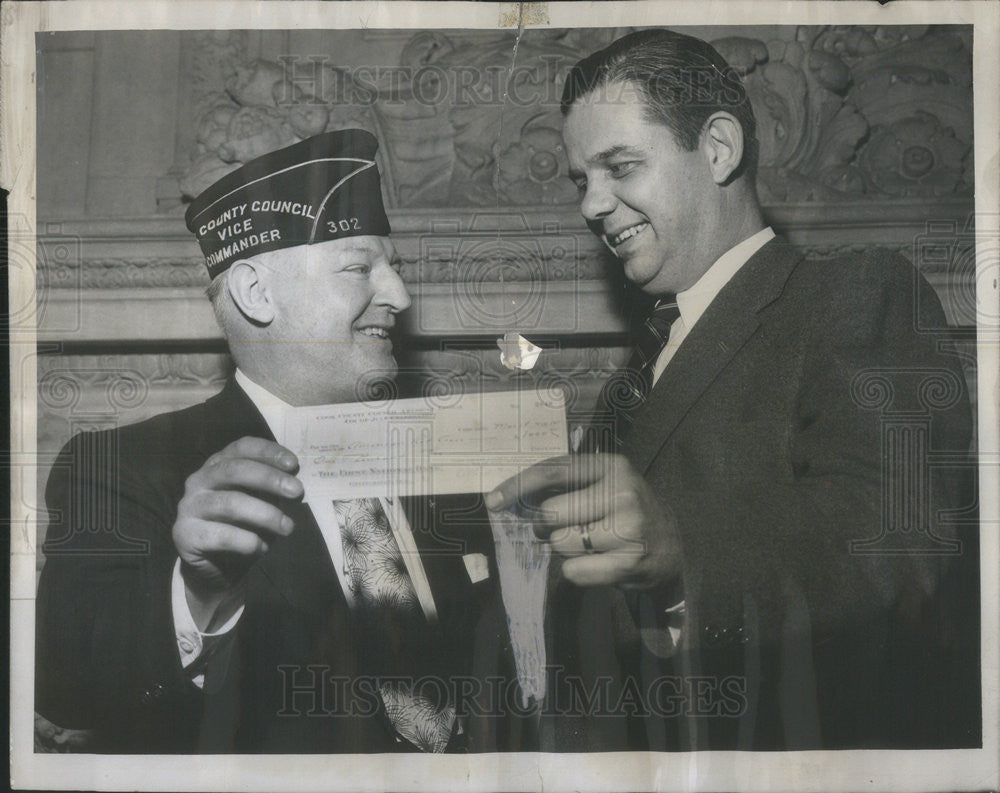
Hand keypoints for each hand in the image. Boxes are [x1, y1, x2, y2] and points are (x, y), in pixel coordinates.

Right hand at [172, 437, 303, 629]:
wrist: (215, 569)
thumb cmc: (243, 528)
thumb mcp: (260, 503)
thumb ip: (271, 490)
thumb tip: (295, 484)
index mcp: (217, 466)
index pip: (241, 448)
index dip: (268, 452)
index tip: (294, 464)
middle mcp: (199, 480)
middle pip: (235, 470)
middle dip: (270, 479)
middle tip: (297, 492)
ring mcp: (189, 507)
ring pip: (231, 503)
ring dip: (265, 514)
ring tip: (287, 527)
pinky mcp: (186, 534)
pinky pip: (222, 535)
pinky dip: (248, 541)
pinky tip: (262, 548)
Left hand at [485, 454, 680, 588]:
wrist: (671, 546)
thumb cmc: (624, 511)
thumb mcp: (604, 483)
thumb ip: (566, 483)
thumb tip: (511, 497)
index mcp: (612, 466)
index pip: (553, 471)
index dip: (518, 486)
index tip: (493, 500)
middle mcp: (622, 492)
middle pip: (550, 513)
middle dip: (543, 525)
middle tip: (556, 528)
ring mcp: (628, 528)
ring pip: (560, 543)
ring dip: (563, 548)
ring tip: (588, 543)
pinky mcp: (628, 563)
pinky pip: (573, 570)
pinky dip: (576, 570)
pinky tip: (597, 562)